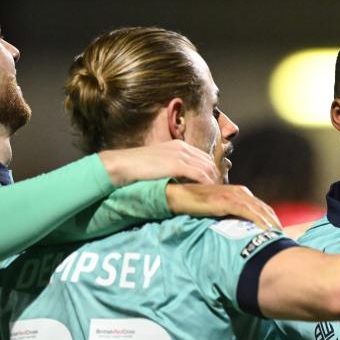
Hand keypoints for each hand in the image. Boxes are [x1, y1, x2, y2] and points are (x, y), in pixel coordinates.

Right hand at [98, 140, 219, 186]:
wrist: (123, 164)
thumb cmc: (136, 166)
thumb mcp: (159, 161)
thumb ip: (172, 165)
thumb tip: (182, 177)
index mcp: (178, 145)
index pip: (203, 157)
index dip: (210, 170)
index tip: (213, 183)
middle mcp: (182, 148)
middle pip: (208, 162)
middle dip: (215, 176)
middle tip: (217, 191)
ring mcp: (180, 155)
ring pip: (207, 168)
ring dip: (213, 182)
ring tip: (215, 194)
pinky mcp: (177, 165)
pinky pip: (200, 174)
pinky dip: (207, 183)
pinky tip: (208, 192)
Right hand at [166, 184, 280, 229]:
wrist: (178, 195)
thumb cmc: (195, 203)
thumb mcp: (216, 208)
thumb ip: (228, 214)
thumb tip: (236, 229)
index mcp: (238, 192)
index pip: (261, 207)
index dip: (271, 219)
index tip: (279, 232)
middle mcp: (239, 192)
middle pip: (264, 208)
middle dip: (275, 222)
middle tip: (284, 237)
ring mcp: (233, 195)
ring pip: (258, 210)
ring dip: (270, 223)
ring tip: (279, 236)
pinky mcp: (226, 201)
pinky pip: (247, 212)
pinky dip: (258, 221)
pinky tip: (265, 230)